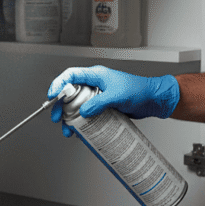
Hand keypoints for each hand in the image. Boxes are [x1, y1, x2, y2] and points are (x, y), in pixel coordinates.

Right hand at [46, 66, 179, 135]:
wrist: (153, 100)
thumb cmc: (139, 91)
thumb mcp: (117, 96)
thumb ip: (99, 103)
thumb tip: (84, 112)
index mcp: (96, 75)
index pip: (71, 76)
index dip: (58, 84)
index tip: (52, 96)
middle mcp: (95, 84)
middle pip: (70, 93)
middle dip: (61, 106)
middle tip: (57, 118)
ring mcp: (98, 96)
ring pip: (77, 106)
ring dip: (71, 118)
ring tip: (69, 130)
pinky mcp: (102, 107)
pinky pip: (87, 114)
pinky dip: (82, 122)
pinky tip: (81, 131)